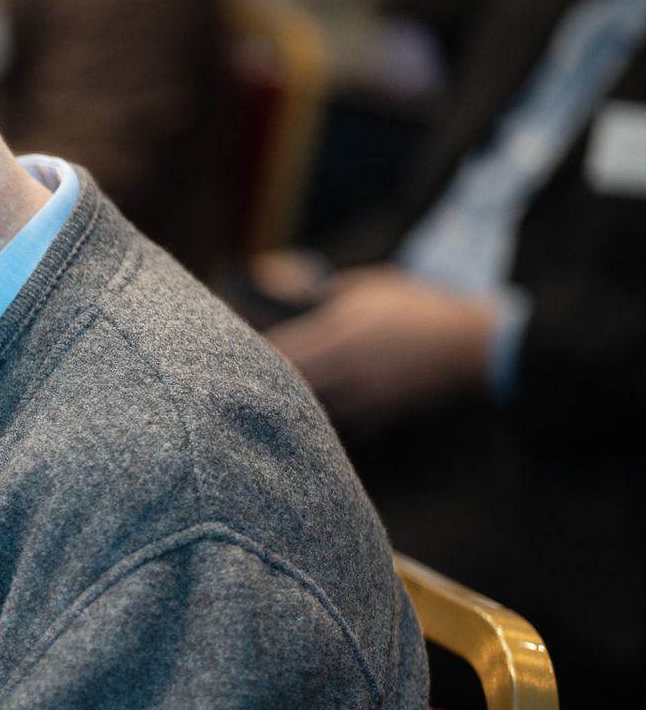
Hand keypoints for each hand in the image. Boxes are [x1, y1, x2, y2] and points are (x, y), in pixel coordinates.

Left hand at [264, 265, 497, 436]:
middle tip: (248, 380)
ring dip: (289, 403)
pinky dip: (317, 419)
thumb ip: (328, 295)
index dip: (253, 354)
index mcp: (340, 329)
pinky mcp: (375, 417)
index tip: (238, 353)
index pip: (279, 350)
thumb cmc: (419, 308)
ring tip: (273, 398)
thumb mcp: (370, 286)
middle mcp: (345, 366)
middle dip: (264, 383)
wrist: (471, 345)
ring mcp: (360, 396)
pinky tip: (310, 412)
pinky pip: (333, 423)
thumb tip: (292, 300)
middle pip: (285, 385)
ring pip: (305, 409)